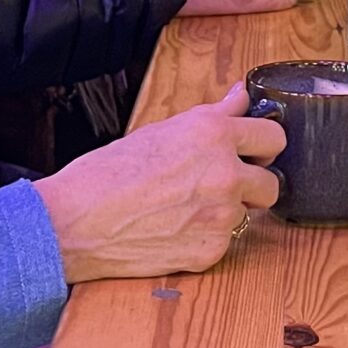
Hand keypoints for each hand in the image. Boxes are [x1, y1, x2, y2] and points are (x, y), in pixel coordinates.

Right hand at [33, 85, 284, 281]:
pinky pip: (224, 242)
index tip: (253, 152)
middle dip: (252, 185)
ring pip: (247, 215)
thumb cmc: (105, 174)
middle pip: (272, 183)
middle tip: (221, 185)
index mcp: (213, 134)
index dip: (261, 146)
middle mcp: (226, 173)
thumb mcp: (160, 131)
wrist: (74, 222)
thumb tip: (240, 97)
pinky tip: (174, 230)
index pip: (274, 137)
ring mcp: (221, 215)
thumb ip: (211, 117)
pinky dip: (205, 238)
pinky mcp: (211, 250)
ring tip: (185, 209)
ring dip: (226, 212)